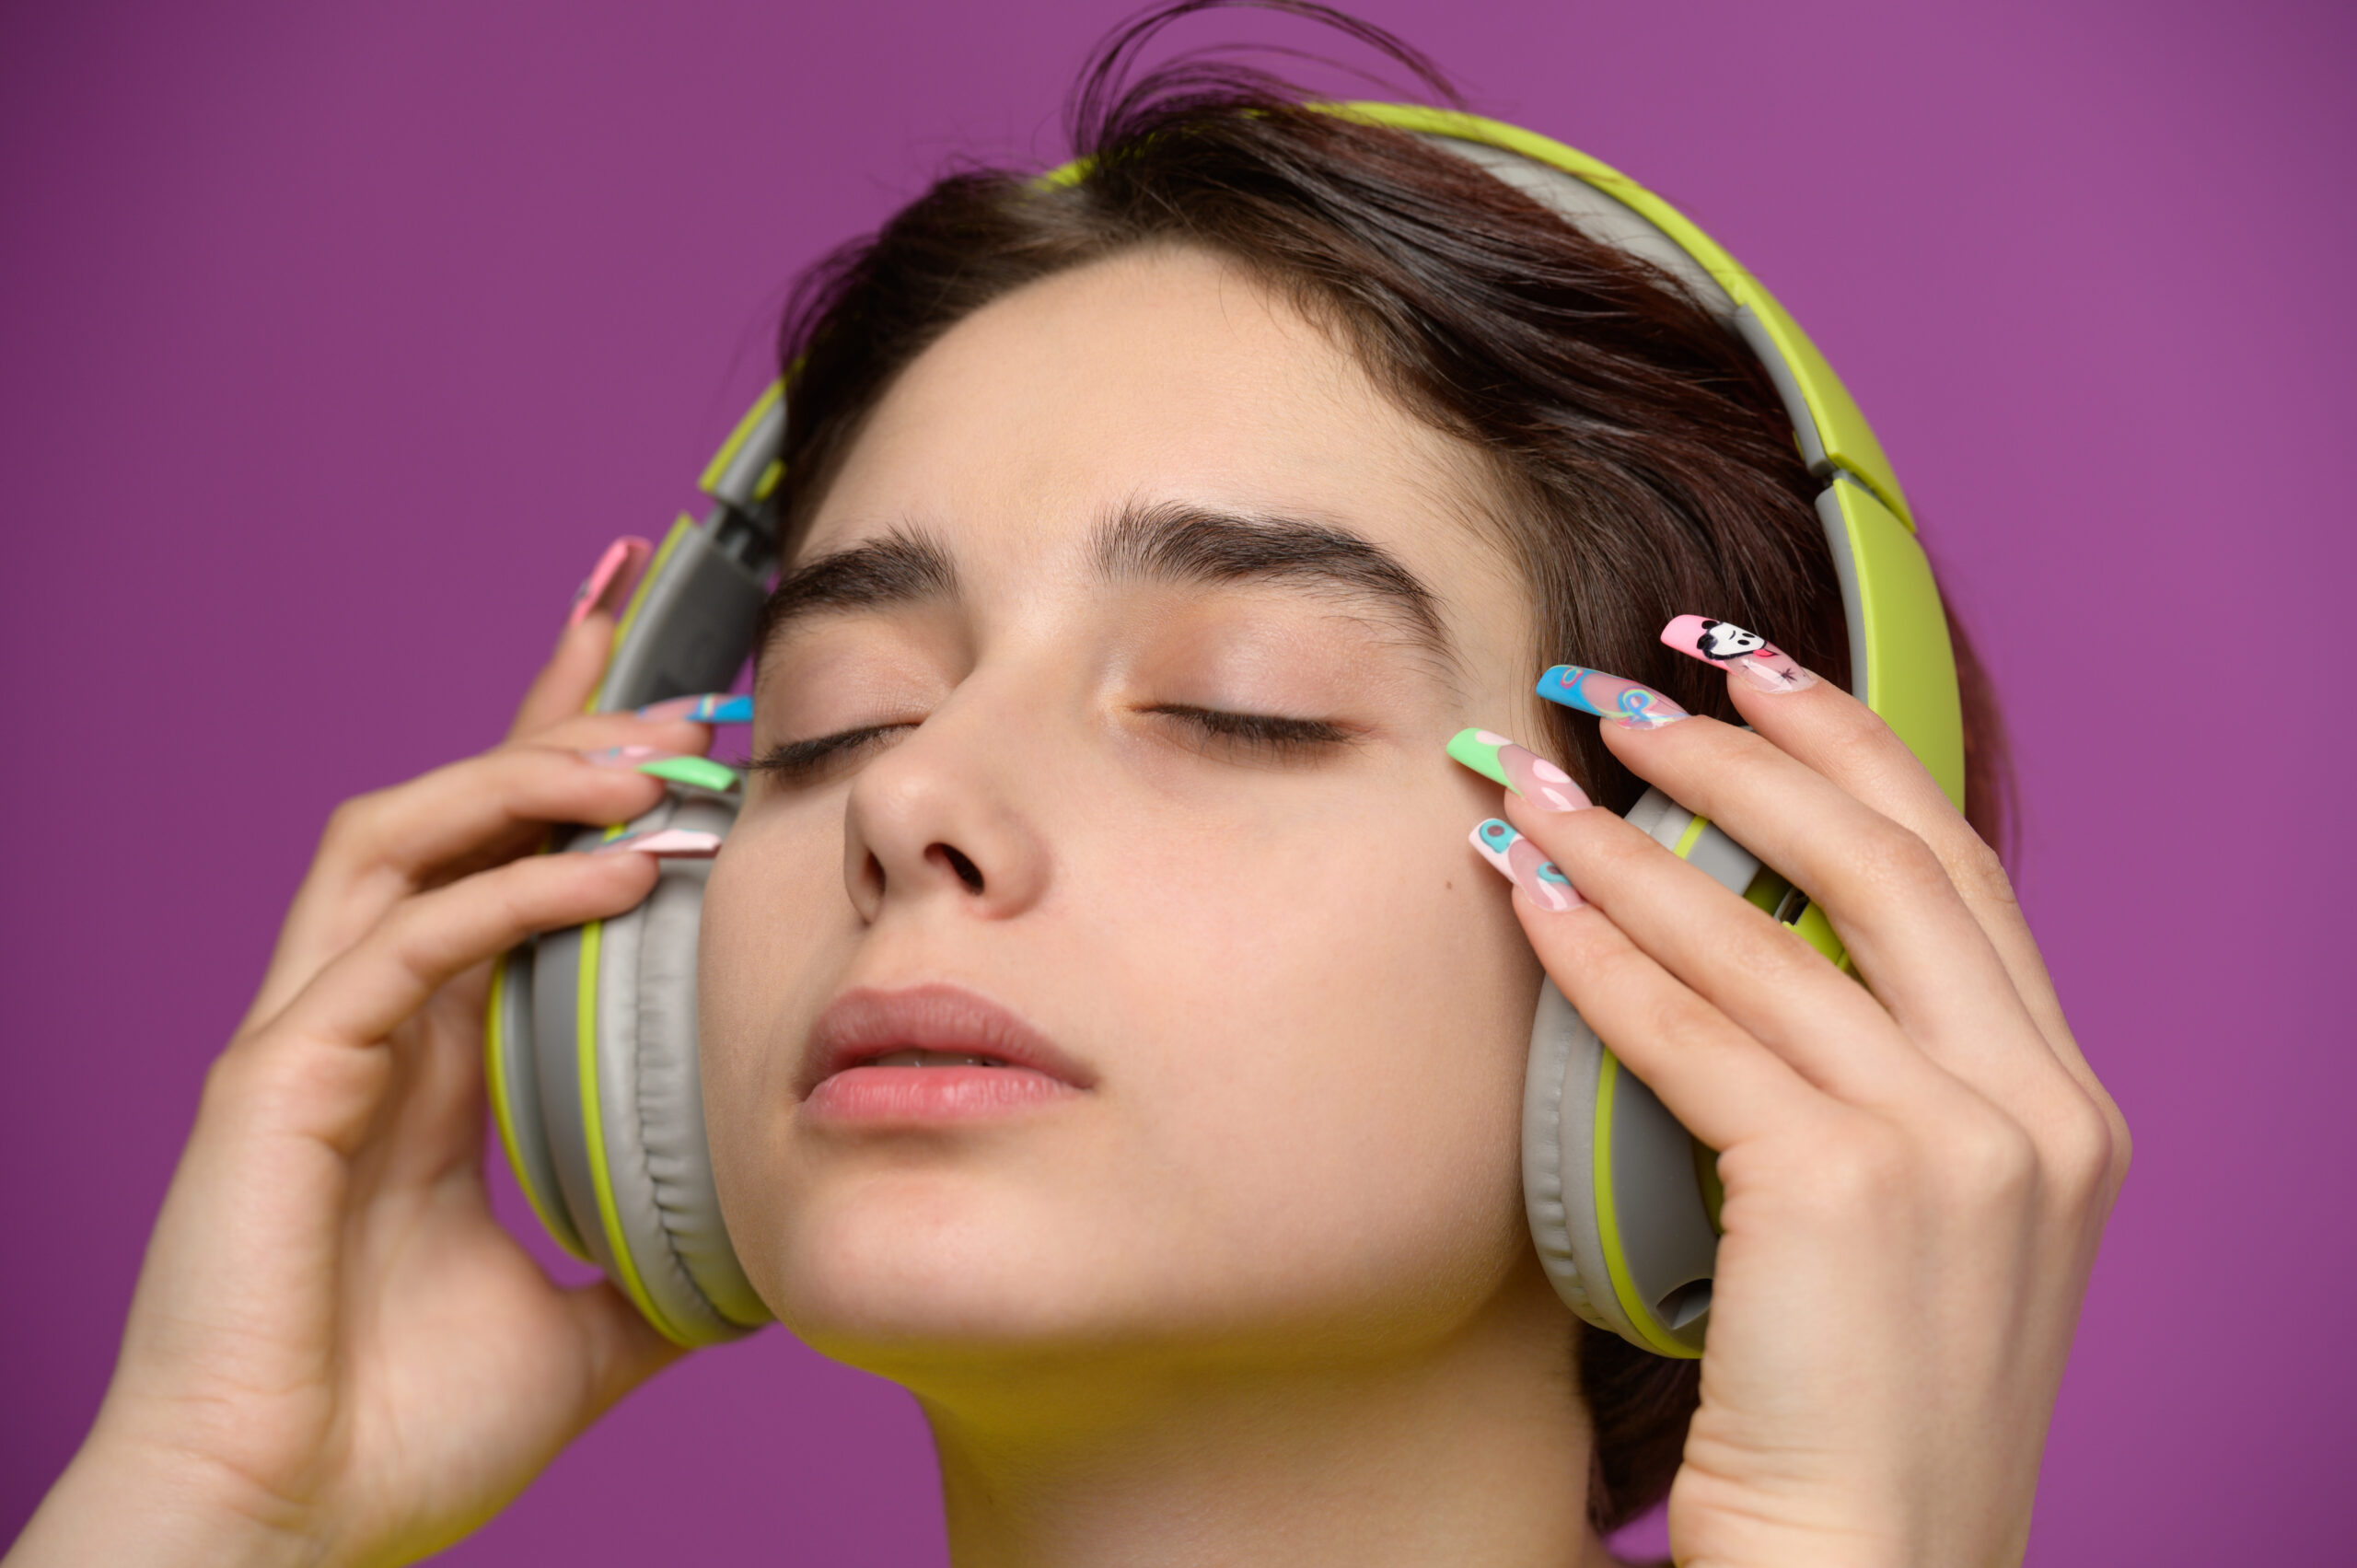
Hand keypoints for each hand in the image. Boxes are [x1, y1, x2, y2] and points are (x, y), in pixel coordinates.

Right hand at [10, 586, 721, 1566]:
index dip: (571, 768)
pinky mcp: (275, 1083)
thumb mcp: (580, 1327)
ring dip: (530, 775)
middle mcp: (368, 1024)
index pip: (501, 869)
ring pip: (405, 838)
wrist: (280, 1539)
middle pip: (451, 812)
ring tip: (657, 757)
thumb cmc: (394, 1438)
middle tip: (675, 659)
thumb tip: (756, 1241)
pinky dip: (512, 894)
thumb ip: (654, 1262)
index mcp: (431, 1062)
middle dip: (554, 716)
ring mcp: (311, 1042)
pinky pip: (403, 944)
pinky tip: (620, 877)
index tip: (675, 698)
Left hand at [1495, 641, 2128, 1566]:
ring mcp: (1959, 1145)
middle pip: (1884, 857)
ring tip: (1540, 774)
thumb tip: (1744, 936)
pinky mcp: (1846, 1187)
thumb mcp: (1916, 1222)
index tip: (1752, 671)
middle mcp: (2037, 1107)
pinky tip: (1527, 895)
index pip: (1955, 871)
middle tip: (1624, 685)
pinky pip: (1691, 1028)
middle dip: (1745, 747)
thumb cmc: (1862, 1411)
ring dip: (1636, 835)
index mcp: (2063, 1103)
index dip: (1850, 751)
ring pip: (1770, 932)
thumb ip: (1879, 1079)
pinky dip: (1598, 949)